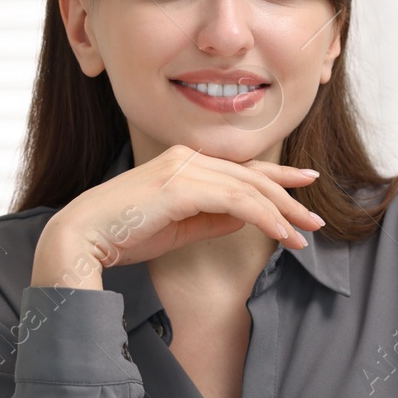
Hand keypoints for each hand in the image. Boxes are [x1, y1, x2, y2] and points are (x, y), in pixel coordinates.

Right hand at [31, 144, 326, 289]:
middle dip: (289, 198)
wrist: (82, 239)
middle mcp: (187, 158)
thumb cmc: (124, 235)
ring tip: (304, 235)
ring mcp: (184, 169)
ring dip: (282, 213)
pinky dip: (264, 217)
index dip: (277, 175)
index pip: (241, 169)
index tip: (306, 181)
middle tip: (316, 221)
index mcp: (184, 164)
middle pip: (252, 176)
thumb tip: (245, 219)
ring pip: (249, 188)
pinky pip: (236, 202)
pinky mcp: (181, 187)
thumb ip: (212, 219)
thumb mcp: (179, 229)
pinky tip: (282, 233)